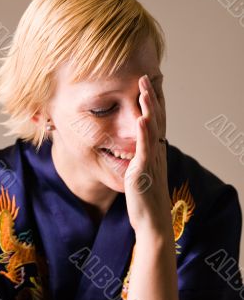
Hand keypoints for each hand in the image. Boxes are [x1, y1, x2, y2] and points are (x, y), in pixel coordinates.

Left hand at [124, 74, 171, 235]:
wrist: (152, 222)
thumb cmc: (146, 200)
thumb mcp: (145, 173)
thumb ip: (144, 158)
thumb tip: (145, 146)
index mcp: (155, 152)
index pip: (155, 122)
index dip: (153, 103)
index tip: (148, 86)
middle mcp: (156, 153)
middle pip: (156, 120)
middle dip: (150, 97)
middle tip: (146, 78)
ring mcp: (151, 162)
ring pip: (152, 130)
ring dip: (149, 108)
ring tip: (144, 89)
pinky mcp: (143, 172)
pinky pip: (144, 150)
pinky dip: (144, 133)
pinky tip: (142, 118)